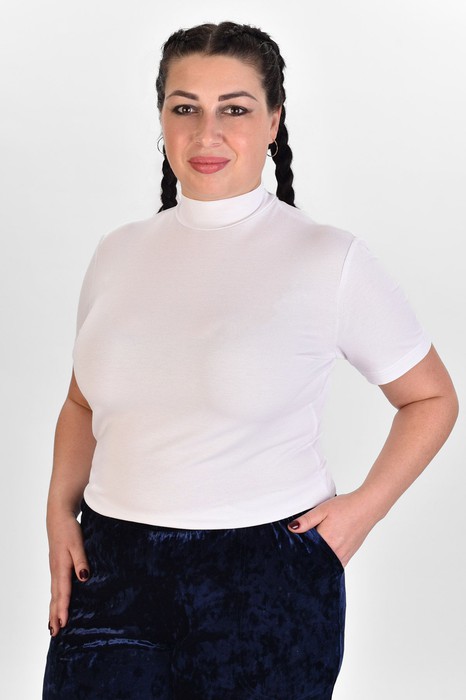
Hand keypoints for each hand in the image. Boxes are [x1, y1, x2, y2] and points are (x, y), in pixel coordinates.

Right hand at [47, 511, 89, 636]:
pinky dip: (55, 599)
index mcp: (61, 567)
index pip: (63, 593)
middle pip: (55, 598)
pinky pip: (55, 587)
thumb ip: (81, 561)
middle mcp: (56, 571)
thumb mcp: (77, 544)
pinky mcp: (56, 566)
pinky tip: (57, 602)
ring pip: (54, 593)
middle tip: (55, 633)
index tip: (63, 624)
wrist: (58, 517)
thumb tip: (83, 578)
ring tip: (53, 625)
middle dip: (55, 615)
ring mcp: (54, 569)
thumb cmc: (69, 530)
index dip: (63, 609)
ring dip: (54, 609)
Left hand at [287, 491, 378, 567]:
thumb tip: (291, 528)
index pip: (306, 551)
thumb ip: (307, 520)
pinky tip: (323, 559)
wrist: (367, 507)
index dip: (297, 551)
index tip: (290, 551)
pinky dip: (328, 563)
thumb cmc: (346, 506)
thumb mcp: (322, 509)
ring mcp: (343, 554)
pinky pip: (336, 565)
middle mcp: (335, 551)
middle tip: (297, 556)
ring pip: (326, 565)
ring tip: (309, 557)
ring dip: (318, 562)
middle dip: (306, 559)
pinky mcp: (349, 555)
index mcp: (326, 540)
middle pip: (316, 560)